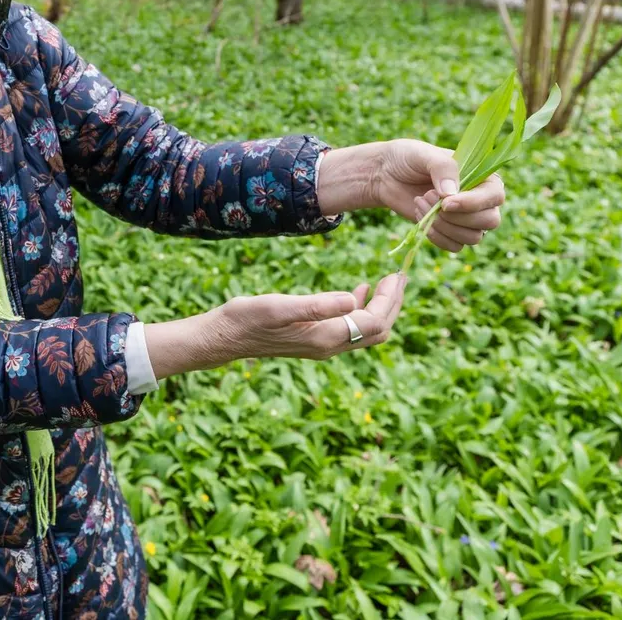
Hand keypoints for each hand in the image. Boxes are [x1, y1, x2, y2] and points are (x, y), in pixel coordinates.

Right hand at [144, 273, 407, 379]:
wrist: (222, 338)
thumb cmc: (245, 318)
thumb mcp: (278, 306)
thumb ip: (316, 305)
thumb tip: (353, 298)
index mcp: (325, 337)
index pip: (373, 320)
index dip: (389, 298)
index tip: (395, 274)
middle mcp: (329, 347)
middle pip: (378, 330)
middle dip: (392, 304)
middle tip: (399, 276)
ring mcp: (322, 346)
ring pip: (366, 331)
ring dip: (381, 308)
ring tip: (386, 281)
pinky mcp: (314, 341)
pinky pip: (349, 329)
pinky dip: (361, 310)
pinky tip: (357, 291)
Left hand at [373, 138, 504, 252]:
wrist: (386, 175)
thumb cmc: (408, 159)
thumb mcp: (424, 154)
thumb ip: (442, 168)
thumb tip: (451, 194)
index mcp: (483, 176)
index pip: (495, 196)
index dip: (473, 203)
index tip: (446, 203)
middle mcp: (480, 200)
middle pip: (489, 221)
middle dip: (457, 217)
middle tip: (428, 198)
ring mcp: (466, 218)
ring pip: (473, 237)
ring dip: (443, 225)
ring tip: (420, 203)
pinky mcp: (450, 232)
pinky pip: (455, 246)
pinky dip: (437, 237)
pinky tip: (421, 218)